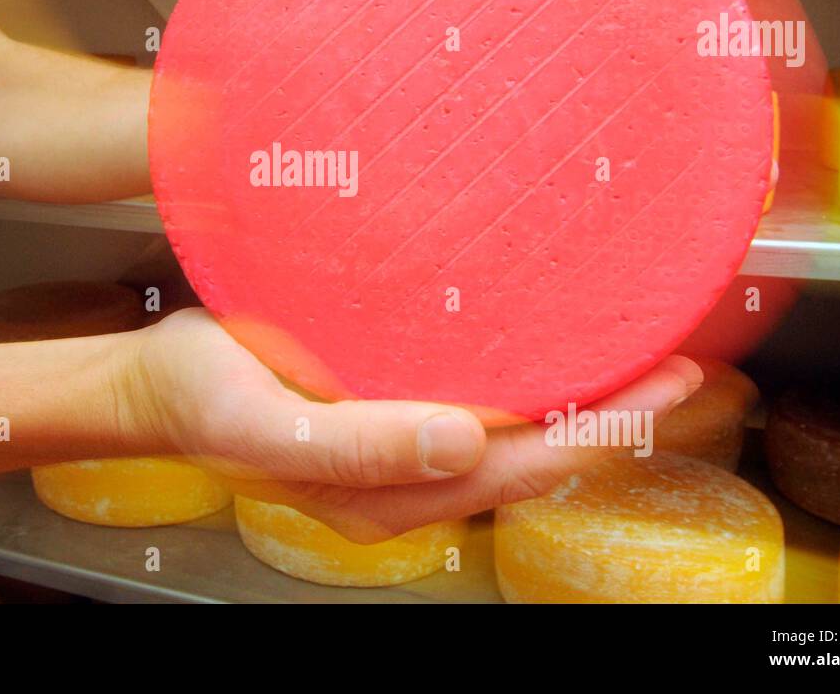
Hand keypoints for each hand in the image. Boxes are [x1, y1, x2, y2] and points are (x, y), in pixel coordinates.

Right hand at [117, 309, 702, 542]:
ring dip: (589, 398)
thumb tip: (465, 441)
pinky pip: (487, 405)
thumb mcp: (262, 426)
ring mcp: (406, 448)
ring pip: (522, 434)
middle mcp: (411, 478)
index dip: (597, 432)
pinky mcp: (395, 410)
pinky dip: (539, 380)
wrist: (153, 383)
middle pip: (539, 457)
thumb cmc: (201, 398)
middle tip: (686, 362)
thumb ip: (358, 446)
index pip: (520, 469)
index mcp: (389, 491)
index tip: (661, 386)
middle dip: (618, 418)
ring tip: (649, 352)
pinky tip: (562, 348)